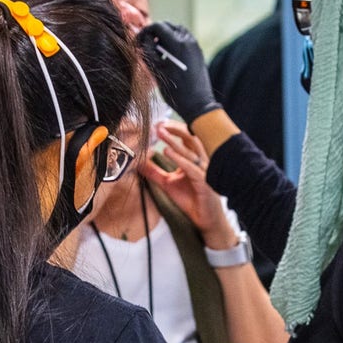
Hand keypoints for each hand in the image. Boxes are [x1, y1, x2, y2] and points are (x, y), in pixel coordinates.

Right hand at [136, 22, 220, 123]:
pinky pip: (184, 40)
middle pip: (168, 26)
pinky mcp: (198, 52)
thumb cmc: (176, 91)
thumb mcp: (157, 71)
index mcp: (178, 43)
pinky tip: (168, 56)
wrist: (198, 105)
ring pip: (177, 31)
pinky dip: (174, 42)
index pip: (158, 26)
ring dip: (165, 36)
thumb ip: (149, 52)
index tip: (139, 41)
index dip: (145, 32)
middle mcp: (188, 40)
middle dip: (155, 33)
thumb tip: (143, 40)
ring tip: (158, 51)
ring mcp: (195, 46)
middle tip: (146, 45)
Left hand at [140, 122, 236, 248]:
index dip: (174, 128)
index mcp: (195, 159)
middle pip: (191, 138)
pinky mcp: (205, 182)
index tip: (158, 123)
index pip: (186, 138)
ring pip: (191, 150)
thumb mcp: (167, 183)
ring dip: (174, 140)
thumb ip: (154, 172)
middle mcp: (202, 161)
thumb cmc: (191, 199)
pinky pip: (192, 168)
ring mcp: (205, 170)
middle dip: (174, 129)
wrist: (205, 219)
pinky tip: (167, 152)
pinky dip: (179, 159)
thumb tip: (137, 162)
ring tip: (160, 132)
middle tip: (158, 124)